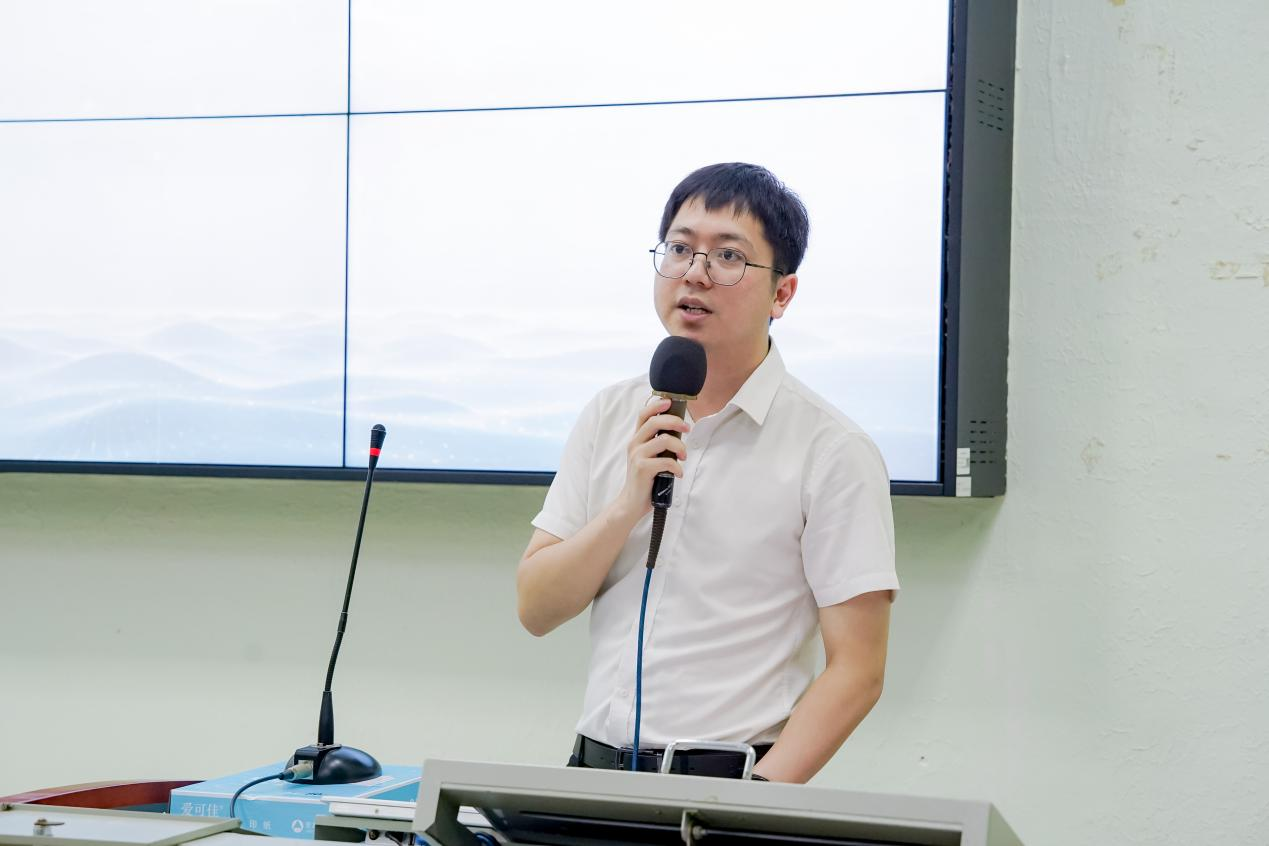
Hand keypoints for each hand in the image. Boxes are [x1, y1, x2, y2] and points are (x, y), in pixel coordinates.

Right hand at [614, 397, 689, 520]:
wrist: (632, 502)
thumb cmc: (645, 480)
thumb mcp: (650, 457)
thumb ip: (658, 444)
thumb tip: (678, 431)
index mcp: (637, 439)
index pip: (643, 415)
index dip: (656, 405)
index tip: (670, 402)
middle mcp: (634, 444)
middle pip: (655, 422)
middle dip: (675, 422)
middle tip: (687, 428)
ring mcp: (637, 456)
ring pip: (664, 440)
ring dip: (680, 447)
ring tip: (683, 457)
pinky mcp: (642, 469)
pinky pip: (667, 461)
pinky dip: (677, 467)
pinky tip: (678, 474)